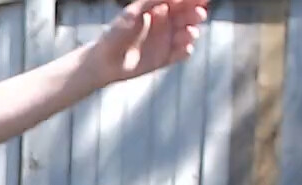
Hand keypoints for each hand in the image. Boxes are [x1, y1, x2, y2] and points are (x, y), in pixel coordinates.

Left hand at [89, 0, 207, 85]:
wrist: (105, 61)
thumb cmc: (116, 33)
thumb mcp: (134, 13)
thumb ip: (154, 0)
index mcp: (159, 9)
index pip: (181, 1)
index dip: (193, 0)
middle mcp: (165, 24)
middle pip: (190, 16)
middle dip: (196, 14)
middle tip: (197, 15)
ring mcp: (167, 41)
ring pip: (189, 33)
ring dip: (193, 31)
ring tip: (187, 33)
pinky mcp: (165, 58)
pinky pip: (183, 53)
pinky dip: (187, 49)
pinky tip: (185, 47)